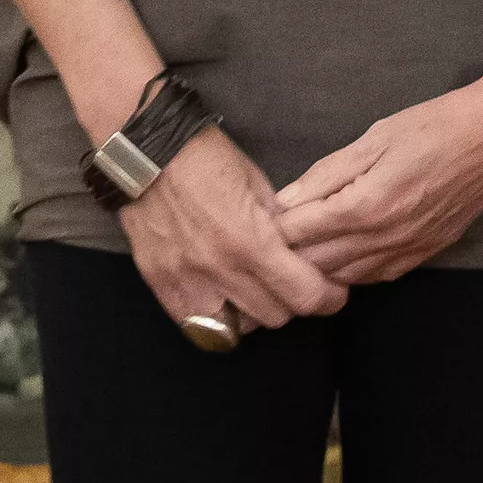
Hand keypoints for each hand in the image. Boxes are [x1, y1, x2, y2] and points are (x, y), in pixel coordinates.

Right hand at [122, 126, 348, 334]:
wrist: (148, 154)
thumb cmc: (210, 160)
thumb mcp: (260, 185)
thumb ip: (281, 223)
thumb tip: (301, 250)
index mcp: (251, 241)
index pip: (304, 296)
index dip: (328, 298)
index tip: (333, 292)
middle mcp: (220, 270)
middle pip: (275, 316)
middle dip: (294, 302)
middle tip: (295, 285)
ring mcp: (186, 282)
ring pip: (238, 329)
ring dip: (254, 314)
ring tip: (258, 293)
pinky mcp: (160, 285)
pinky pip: (195, 326)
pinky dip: (216, 320)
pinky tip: (224, 300)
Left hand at [275, 81, 482, 286]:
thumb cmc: (438, 124)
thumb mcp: (376, 136)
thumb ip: (327, 173)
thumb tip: (284, 201)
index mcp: (366, 205)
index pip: (299, 233)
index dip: (275, 226)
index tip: (262, 216)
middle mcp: (385, 237)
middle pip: (316, 263)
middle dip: (290, 251)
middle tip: (276, 234)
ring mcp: (409, 249)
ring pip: (345, 278)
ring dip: (320, 265)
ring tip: (307, 245)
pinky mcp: (428, 252)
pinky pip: (378, 277)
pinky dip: (354, 270)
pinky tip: (347, 252)